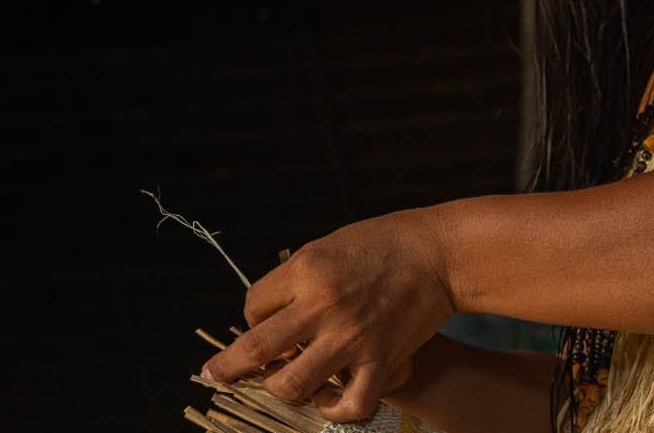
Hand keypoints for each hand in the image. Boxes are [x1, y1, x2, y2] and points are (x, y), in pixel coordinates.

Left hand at [201, 208, 455, 421]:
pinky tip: (325, 399)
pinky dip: (332, 409)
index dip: (251, 317)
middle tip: (216, 374)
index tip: (262, 320)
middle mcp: (322, 305)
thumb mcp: (326, 246)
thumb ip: (296, 280)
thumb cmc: (381, 244)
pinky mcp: (382, 360)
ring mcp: (352, 337)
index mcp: (306, 269)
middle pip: (256, 349)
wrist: (437, 253)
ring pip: (292, 384)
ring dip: (279, 387)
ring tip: (284, 380)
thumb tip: (267, 318)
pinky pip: (351, 404)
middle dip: (228, 366)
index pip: (252, 306)